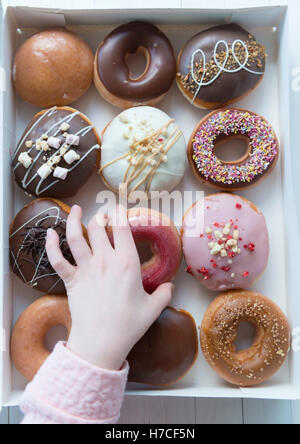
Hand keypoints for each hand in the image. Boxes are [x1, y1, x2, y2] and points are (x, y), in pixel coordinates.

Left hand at [45, 204, 173, 370]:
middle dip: (101, 216)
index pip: (123, 229)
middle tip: (103, 214)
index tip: (120, 206)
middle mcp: (105, 260)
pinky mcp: (71, 280)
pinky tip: (50, 233)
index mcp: (127, 263)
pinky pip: (57, 259)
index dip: (121, 213)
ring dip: (75, 220)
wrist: (101, 343)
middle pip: (99, 227)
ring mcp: (86, 269)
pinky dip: (51, 245)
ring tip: (76, 209)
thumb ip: (164, 294)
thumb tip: (171, 286)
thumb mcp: (153, 309)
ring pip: (76, 236)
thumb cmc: (128, 326)